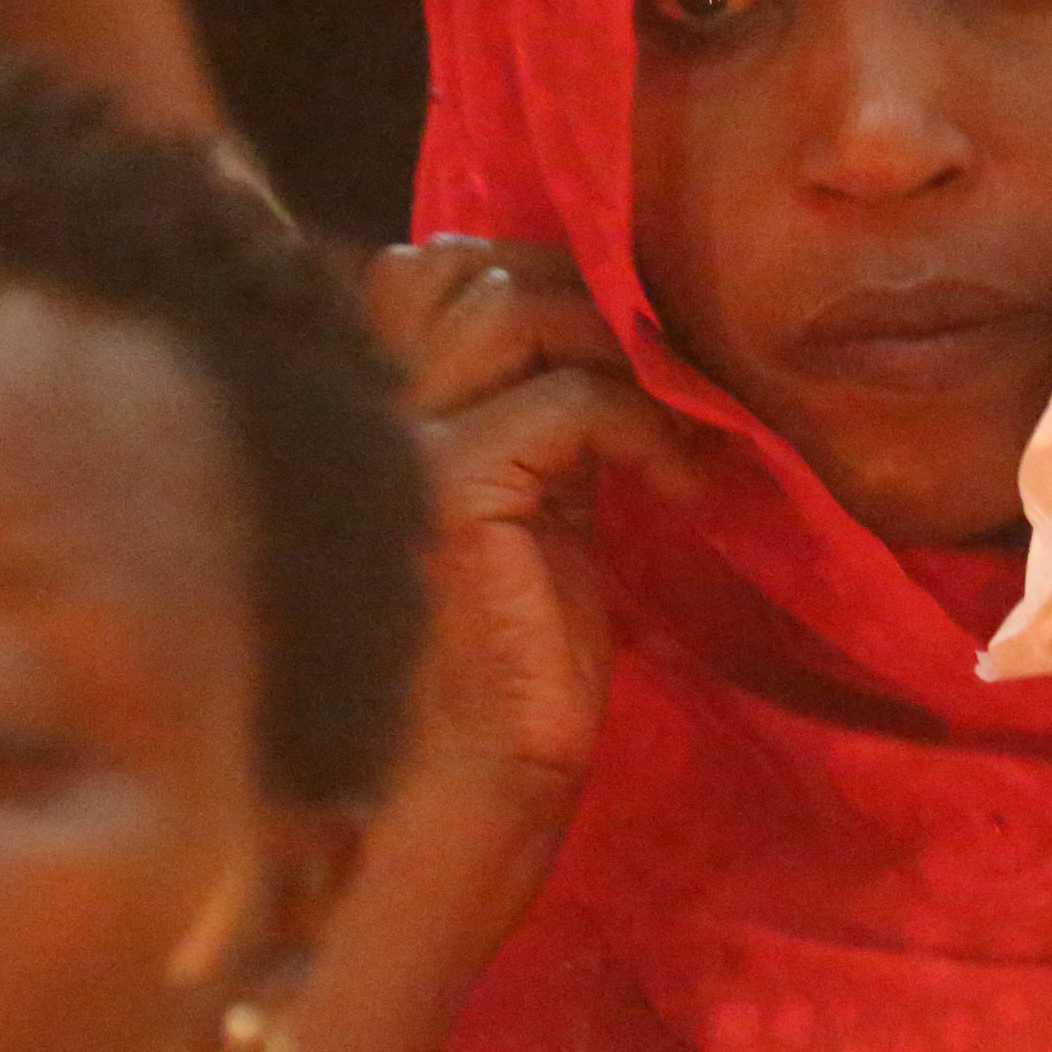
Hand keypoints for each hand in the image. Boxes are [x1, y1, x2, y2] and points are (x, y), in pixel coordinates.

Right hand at [363, 240, 701, 819]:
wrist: (479, 785)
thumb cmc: (515, 660)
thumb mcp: (536, 504)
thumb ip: (539, 412)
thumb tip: (607, 324)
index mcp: (382, 408)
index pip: (427, 266)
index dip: (536, 275)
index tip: (626, 349)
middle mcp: (368, 411)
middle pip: (464, 265)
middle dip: (583, 299)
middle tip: (662, 374)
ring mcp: (398, 444)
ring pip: (512, 308)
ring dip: (615, 351)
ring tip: (671, 424)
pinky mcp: (450, 491)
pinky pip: (569, 402)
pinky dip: (646, 427)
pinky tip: (683, 485)